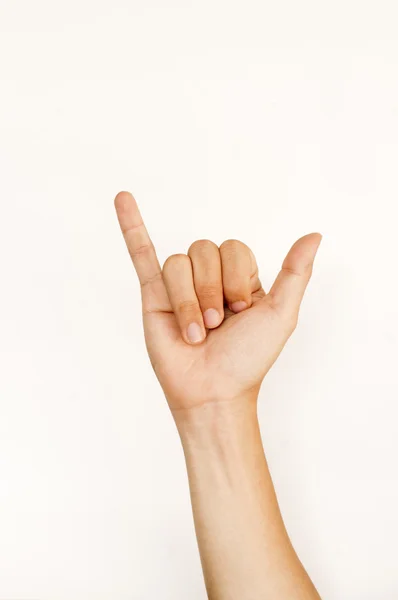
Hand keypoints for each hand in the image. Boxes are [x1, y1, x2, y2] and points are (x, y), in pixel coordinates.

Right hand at [114, 191, 321, 412]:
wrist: (213, 391)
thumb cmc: (247, 359)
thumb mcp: (281, 314)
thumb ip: (296, 272)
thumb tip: (315, 234)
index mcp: (237, 278)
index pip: (233, 248)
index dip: (236, 277)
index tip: (242, 311)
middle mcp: (207, 278)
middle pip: (204, 250)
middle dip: (211, 290)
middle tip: (217, 325)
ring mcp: (178, 285)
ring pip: (177, 263)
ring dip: (188, 301)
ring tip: (195, 333)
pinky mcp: (153, 295)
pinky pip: (141, 254)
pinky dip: (131, 225)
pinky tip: (122, 198)